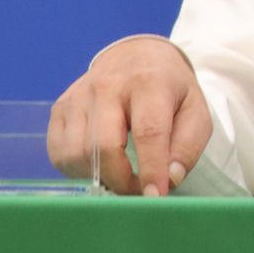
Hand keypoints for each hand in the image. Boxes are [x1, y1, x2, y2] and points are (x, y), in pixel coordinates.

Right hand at [48, 37, 212, 195]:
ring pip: (77, 154)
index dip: (151, 169)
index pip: (149, 131)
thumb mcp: (195, 110)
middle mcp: (109, 85)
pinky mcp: (61, 107)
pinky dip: (76, 170)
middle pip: (105, 146)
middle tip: (138, 189)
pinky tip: (98, 165)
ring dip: (99, 177)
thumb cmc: (169, 89)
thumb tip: (169, 179)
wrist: (136, 55)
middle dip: (121, 180)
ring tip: (120, 175)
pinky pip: (58, 153)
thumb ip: (188, 146)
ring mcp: (80, 95)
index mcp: (149, 82)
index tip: (155, 197)